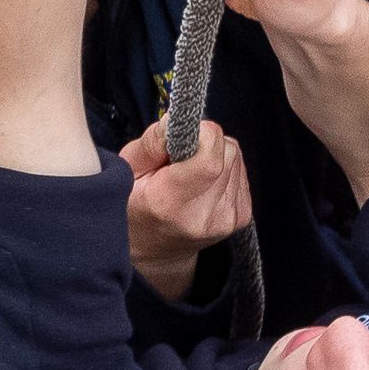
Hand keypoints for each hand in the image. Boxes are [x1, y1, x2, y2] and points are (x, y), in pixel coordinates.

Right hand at [118, 115, 252, 298]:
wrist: (154, 249)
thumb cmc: (135, 206)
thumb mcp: (127, 170)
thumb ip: (153, 142)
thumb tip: (181, 120)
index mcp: (170, 204)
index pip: (209, 157)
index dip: (201, 134)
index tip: (182, 138)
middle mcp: (203, 216)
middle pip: (226, 150)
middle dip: (205, 143)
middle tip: (180, 159)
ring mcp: (226, 219)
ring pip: (236, 156)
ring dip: (215, 156)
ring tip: (190, 174)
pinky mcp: (241, 217)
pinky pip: (241, 170)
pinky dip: (224, 169)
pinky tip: (203, 183)